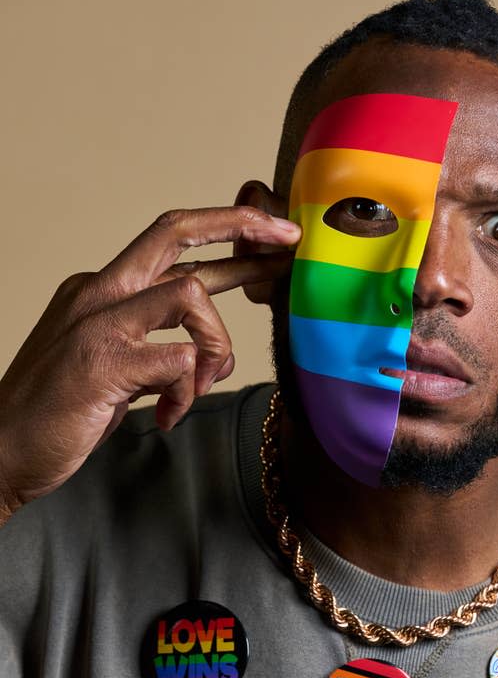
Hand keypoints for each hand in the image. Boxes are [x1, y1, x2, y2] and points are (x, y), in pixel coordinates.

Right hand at [0, 206, 299, 523]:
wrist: (1, 449)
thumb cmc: (60, 413)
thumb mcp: (115, 364)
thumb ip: (157, 344)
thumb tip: (211, 348)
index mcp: (100, 289)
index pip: (168, 238)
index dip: (224, 228)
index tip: (270, 234)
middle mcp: (98, 292)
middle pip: (176, 231)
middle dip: (242, 230)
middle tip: (287, 246)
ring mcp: (98, 323)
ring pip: (190, 295)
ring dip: (215, 345)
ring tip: (199, 389)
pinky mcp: (104, 361)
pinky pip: (180, 359)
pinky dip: (186, 394)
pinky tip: (165, 418)